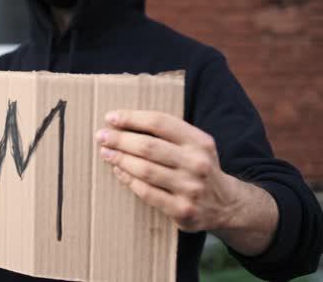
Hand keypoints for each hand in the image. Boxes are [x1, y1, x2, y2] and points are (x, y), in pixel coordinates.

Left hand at [95, 110, 239, 232]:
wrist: (227, 205)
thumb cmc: (198, 167)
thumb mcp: (195, 144)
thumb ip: (168, 133)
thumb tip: (124, 123)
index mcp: (199, 141)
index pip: (160, 123)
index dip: (132, 118)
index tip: (111, 117)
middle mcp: (197, 163)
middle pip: (148, 147)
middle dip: (120, 140)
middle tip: (101, 136)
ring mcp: (191, 188)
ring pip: (145, 170)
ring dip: (120, 159)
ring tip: (106, 153)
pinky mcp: (182, 210)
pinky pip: (147, 192)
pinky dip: (128, 180)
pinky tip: (118, 172)